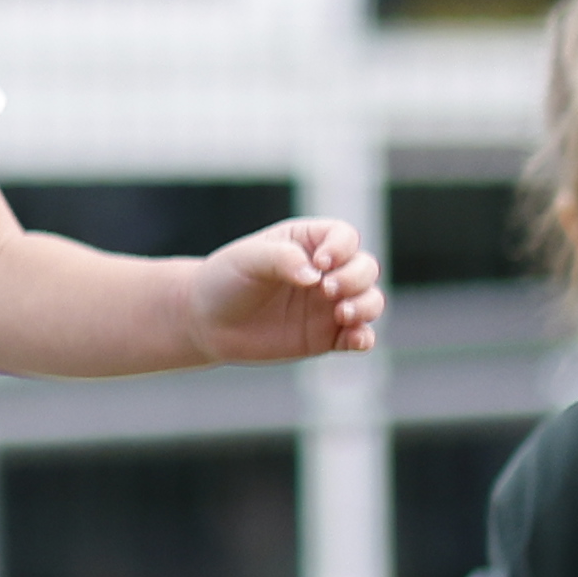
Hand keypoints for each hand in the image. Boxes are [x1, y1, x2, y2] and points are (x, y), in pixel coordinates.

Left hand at [191, 220, 384, 361]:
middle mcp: (326, 272)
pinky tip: (356, 339)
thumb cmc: (225, 280)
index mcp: (308, 243)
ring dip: (366, 306)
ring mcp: (329, 305)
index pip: (344, 237)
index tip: (320, 263)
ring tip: (342, 314)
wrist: (207, 322)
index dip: (341, 248)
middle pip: (365, 267)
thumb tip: (314, 275)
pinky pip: (359, 337)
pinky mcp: (327, 336)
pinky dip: (364, 338)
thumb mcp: (248, 260)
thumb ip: (282, 259)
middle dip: (355, 278)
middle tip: (326, 290)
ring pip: (371, 301)